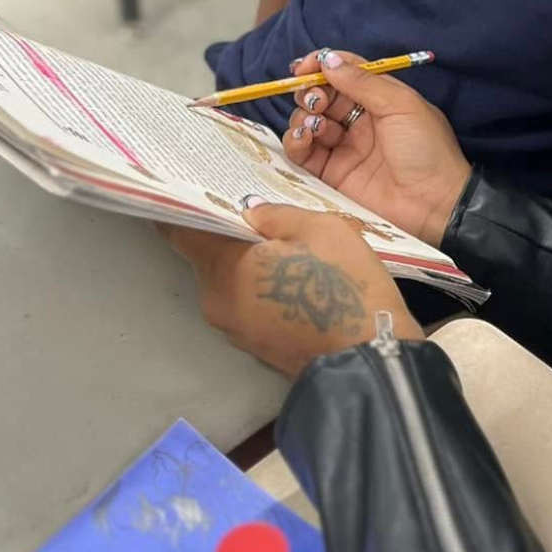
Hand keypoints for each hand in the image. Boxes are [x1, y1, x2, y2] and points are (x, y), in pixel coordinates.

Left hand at [162, 203, 421, 373]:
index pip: (180, 231)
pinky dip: (261, 290)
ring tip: (281, 247)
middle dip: (227, 236)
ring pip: (230, 283)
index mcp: (224, 268)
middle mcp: (215, 302)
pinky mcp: (255, 348)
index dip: (183, 207)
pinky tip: (290, 279)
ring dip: (248, 265)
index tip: (191, 189)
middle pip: (207, 258)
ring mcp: (234, 331)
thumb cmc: (345, 288)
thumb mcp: (323, 230)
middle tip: (255, 213)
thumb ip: (278, 216)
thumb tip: (251, 214)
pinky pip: (248, 306)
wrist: (371, 362)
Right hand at [283, 50, 472, 246]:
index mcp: (380, 99)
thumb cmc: (426, 149)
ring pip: (308, 122)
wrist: (434, 204)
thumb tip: (327, 60)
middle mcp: (359, 120)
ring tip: (315, 126)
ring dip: (303, 117)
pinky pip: (304, 153)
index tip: (302, 67)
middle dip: (311, 92)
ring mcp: (344, 147)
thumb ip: (363, 82)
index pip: (344, 73)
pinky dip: (296, 141)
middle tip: (315, 100)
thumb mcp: (401, 106)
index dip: (321, 66)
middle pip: (322, 96)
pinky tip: (304, 138)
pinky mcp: (332, 174)